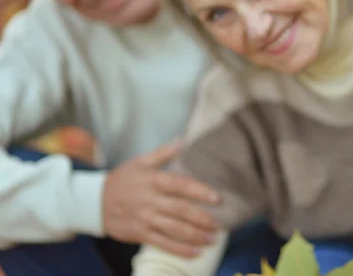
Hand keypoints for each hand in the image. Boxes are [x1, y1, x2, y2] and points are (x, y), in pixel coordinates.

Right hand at [102, 140, 221, 256]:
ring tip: (213, 238)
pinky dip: (180, 250)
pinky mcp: (139, 234)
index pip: (181, 185)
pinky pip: (163, 243)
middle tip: (218, 224)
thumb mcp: (139, 162)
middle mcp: (150, 200)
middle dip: (202, 219)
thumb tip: (182, 140)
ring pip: (174, 229)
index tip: (218, 199)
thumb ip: (163, 153)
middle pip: (181, 210)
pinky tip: (196, 252)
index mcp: (153, 180)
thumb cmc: (122, 179)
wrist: (93, 202)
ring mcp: (144, 218)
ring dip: (196, 236)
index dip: (200, 192)